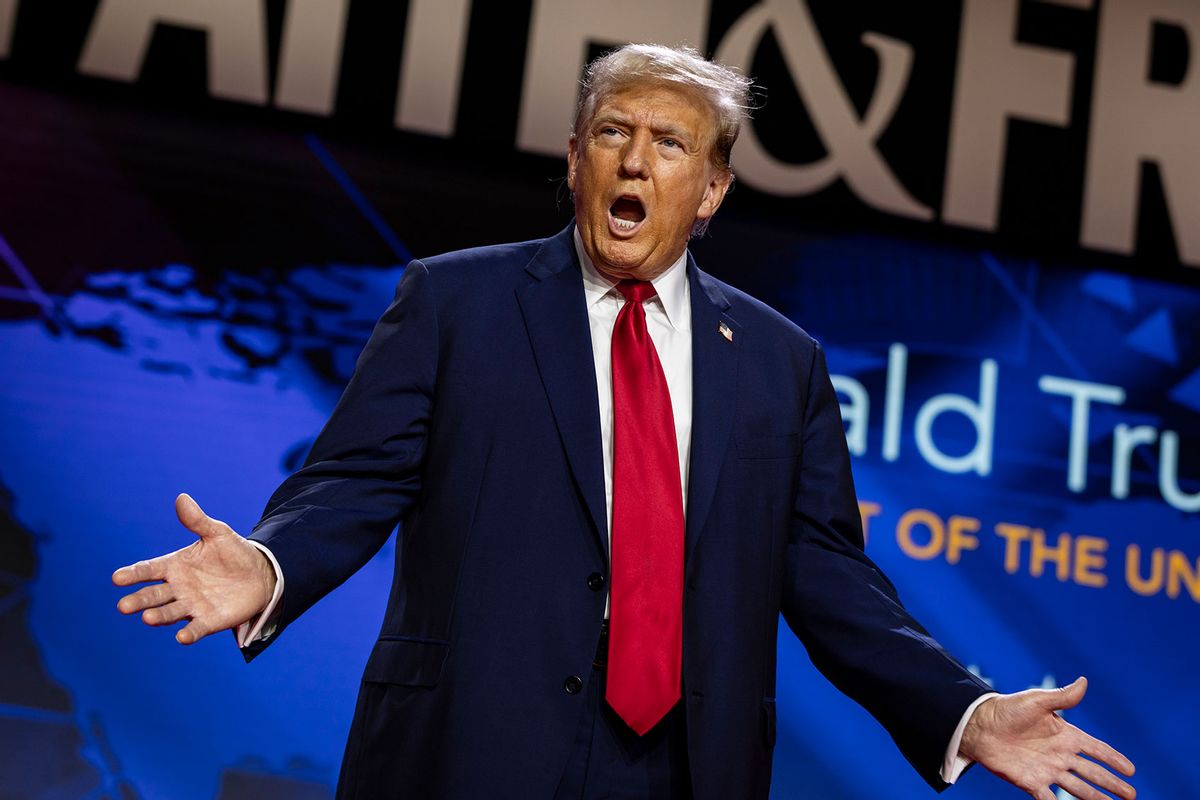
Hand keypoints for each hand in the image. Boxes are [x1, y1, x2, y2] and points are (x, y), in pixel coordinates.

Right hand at [113, 494, 275, 644]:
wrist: (259, 573)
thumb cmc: (233, 552)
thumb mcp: (217, 533)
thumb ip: (198, 521)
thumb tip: (182, 498)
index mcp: (175, 566)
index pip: (149, 569)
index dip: (133, 574)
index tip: (116, 578)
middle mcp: (178, 588)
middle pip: (153, 595)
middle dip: (139, 600)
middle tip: (124, 606)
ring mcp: (192, 605)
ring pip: (170, 613)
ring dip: (159, 616)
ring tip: (148, 618)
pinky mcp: (209, 621)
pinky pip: (196, 628)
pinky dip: (189, 633)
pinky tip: (182, 638)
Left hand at [961, 677, 1134, 799]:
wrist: (978, 725)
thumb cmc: (1007, 709)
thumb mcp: (1037, 701)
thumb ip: (1062, 697)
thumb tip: (1084, 681)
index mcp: (1064, 735)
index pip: (1095, 749)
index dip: (1113, 759)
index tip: (1131, 770)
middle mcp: (1059, 755)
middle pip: (1092, 773)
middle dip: (1112, 784)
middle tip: (1132, 796)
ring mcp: (1047, 770)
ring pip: (1078, 789)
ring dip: (1096, 798)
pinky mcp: (1031, 782)